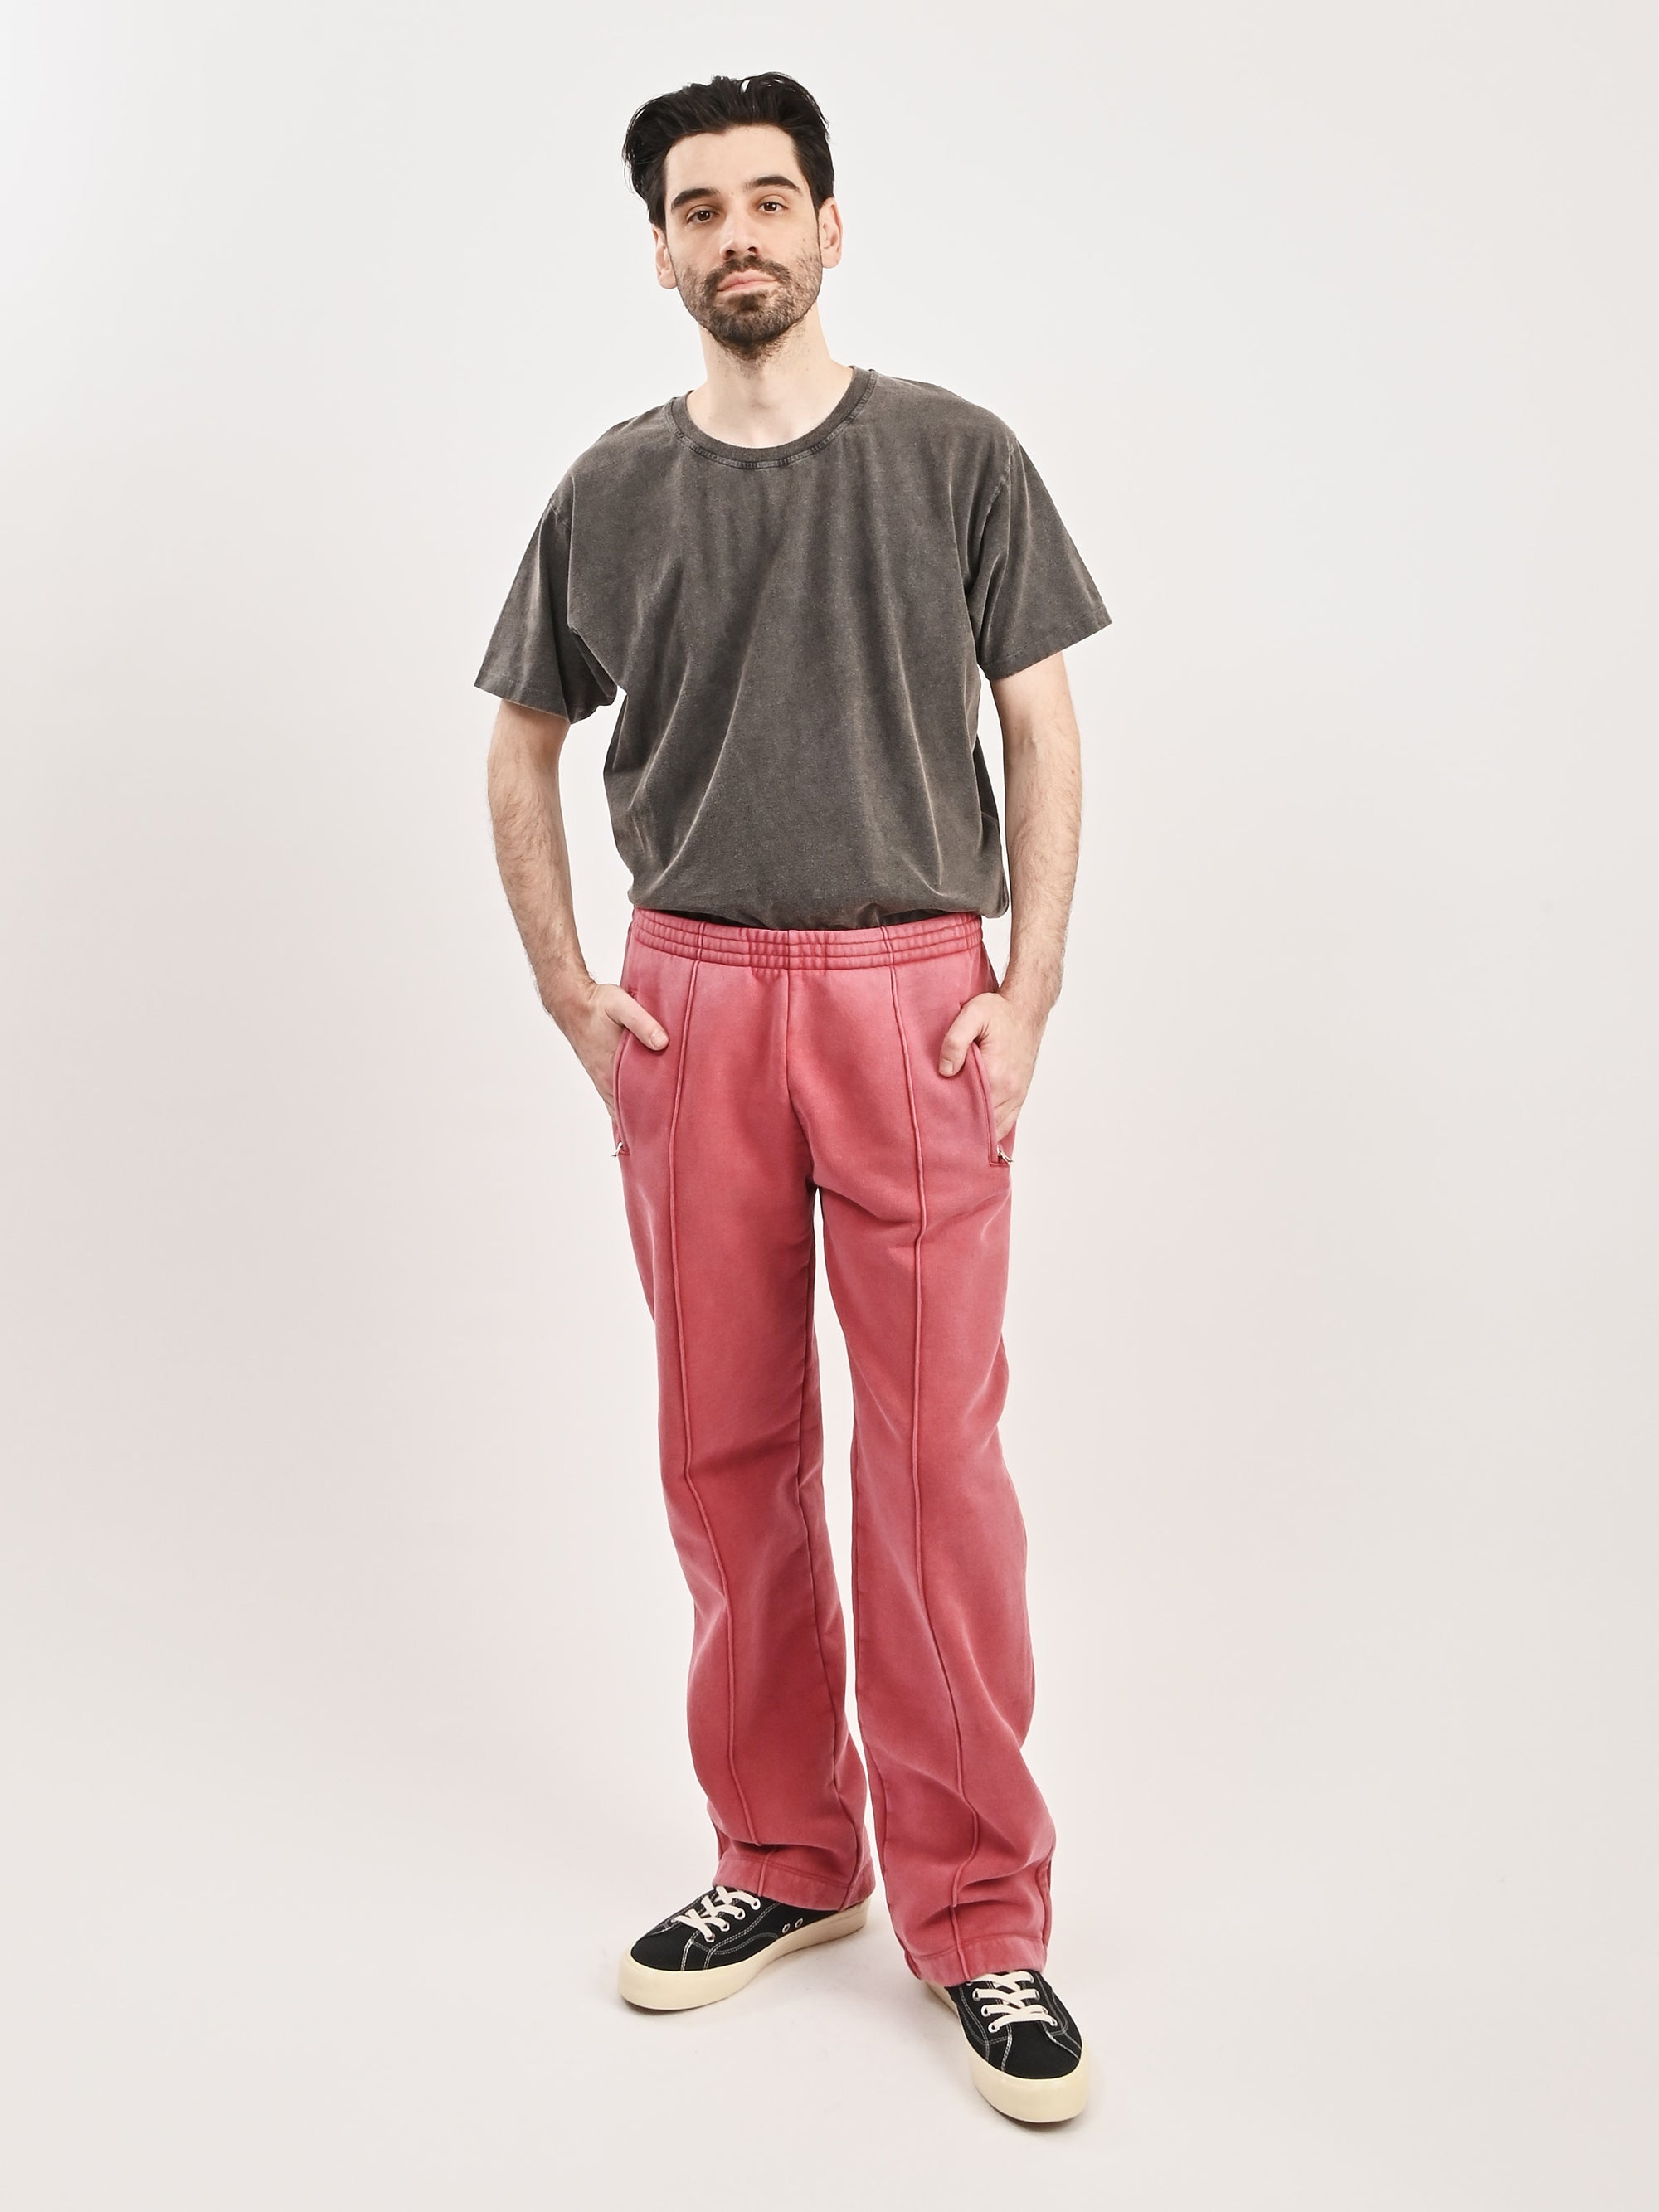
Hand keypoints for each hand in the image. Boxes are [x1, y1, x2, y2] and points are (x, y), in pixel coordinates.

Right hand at [563, 975, 667, 1117]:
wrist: (573, 1003)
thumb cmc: (598, 1005)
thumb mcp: (622, 1006)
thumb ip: (642, 1023)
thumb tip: (662, 1042)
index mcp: (612, 1068)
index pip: (634, 1104)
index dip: (650, 1117)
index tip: (668, 1127)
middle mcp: (606, 1079)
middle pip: (629, 1111)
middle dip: (648, 1121)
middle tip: (670, 1131)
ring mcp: (603, 1078)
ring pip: (621, 1107)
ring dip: (637, 1115)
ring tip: (658, 1127)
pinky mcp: (602, 1073)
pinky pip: (614, 1098)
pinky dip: (627, 1107)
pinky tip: (639, 1113)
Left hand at [939, 985, 1044, 1144]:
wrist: (1027, 1008)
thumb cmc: (999, 1010)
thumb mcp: (972, 1015)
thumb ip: (955, 1041)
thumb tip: (945, 1071)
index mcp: (996, 1073)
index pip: (970, 1109)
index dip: (952, 1120)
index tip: (935, 1126)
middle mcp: (1009, 1089)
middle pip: (983, 1122)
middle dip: (962, 1130)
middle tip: (939, 1138)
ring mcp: (1017, 1093)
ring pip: (996, 1126)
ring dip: (978, 1133)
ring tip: (956, 1138)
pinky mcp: (1020, 1092)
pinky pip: (1008, 1121)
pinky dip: (994, 1130)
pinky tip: (979, 1133)